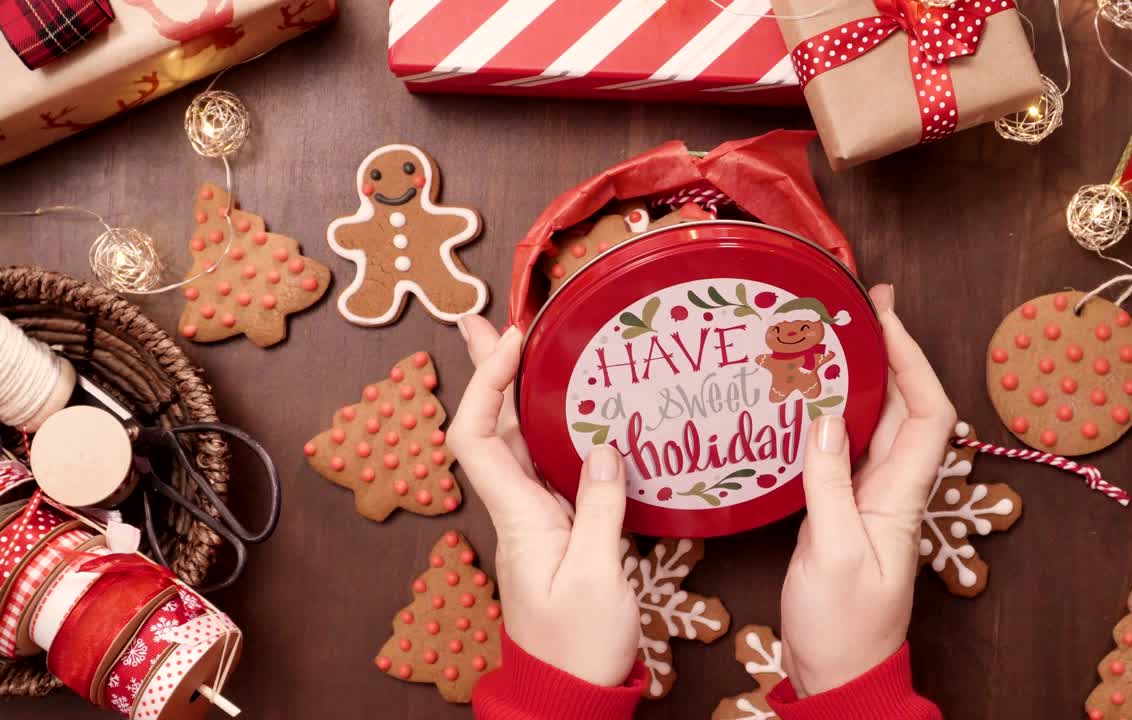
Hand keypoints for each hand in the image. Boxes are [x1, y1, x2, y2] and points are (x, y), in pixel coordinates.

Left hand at [448, 315, 640, 686]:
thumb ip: (599, 510)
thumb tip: (601, 447)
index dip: (485, 384)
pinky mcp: (555, 528)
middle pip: (489, 429)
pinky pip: (544, 466)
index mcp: (516, 517)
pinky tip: (566, 408)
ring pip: (516, 443)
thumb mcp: (597, 577)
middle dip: (489, 371)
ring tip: (523, 345)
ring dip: (515, 393)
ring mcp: (534, 518)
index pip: (476, 438)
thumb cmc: (578, 645)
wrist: (570, 692)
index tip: (510, 340)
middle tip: (490, 320)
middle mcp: (517, 510)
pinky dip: (549, 427)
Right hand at [779, 284, 955, 696]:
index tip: (884, 318)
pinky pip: (842, 447)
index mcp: (902, 496)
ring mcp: (866, 497)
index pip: (928, 412)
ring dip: (860, 376)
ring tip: (830, 336)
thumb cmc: (844, 626)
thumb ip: (828, 484)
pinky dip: (830, 412)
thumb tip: (823, 417)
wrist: (838, 675)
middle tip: (858, 305)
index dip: (913, 360)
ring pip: (872, 422)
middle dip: (888, 350)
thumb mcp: (835, 553)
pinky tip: (805, 396)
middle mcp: (890, 488)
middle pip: (903, 405)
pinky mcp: (840, 509)